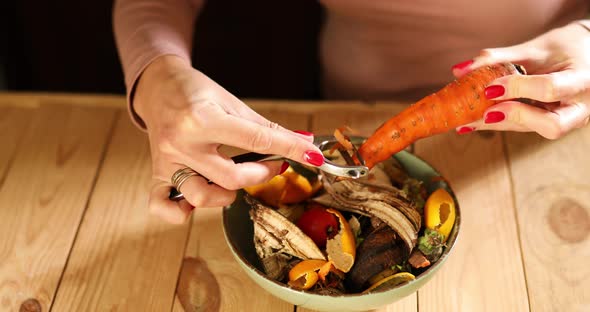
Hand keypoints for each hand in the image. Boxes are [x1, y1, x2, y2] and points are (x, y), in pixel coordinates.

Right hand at [133, 55, 323, 222]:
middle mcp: (182, 142)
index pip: (256, 141)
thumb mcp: (233, 103)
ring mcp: (167, 161)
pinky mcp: (157, 174)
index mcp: (203, 119)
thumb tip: (304, 143)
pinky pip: (162, 207)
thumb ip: (266, 128)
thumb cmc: (196, 92)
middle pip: (231, 177)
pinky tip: (196, 201)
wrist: (158, 86)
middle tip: (270, 166)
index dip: (289, 149)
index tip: (311, 156)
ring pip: (201, 197)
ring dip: (226, 196)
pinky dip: (181, 212)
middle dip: (261, 175)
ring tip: (233, 180)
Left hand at [452, 21, 589, 138]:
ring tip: (465, 120)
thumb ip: (500, 58)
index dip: (518, 89)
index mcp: (582, 81)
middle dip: (515, 117)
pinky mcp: (549, 124)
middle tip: (486, 112)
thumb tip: (461, 69)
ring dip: (496, 125)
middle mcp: (579, 107)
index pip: (550, 90)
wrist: (585, 57)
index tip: (491, 86)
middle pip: (551, 126)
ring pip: (531, 129)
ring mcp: (567, 120)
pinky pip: (522, 126)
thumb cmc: (567, 47)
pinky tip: (470, 122)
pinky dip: (496, 123)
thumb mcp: (536, 48)